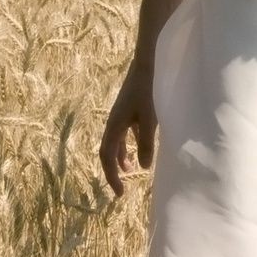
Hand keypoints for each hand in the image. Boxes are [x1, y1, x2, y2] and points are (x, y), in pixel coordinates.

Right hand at [99, 59, 157, 197]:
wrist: (149, 62)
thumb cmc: (150, 89)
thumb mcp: (150, 118)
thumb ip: (146, 142)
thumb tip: (142, 167)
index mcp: (114, 125)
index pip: (107, 157)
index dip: (111, 177)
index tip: (120, 194)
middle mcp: (114, 121)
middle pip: (107, 151)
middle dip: (113, 170)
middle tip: (121, 188)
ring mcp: (121, 114)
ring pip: (116, 141)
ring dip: (121, 157)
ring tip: (129, 171)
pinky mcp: (130, 108)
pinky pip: (125, 132)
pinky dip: (129, 144)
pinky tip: (140, 148)